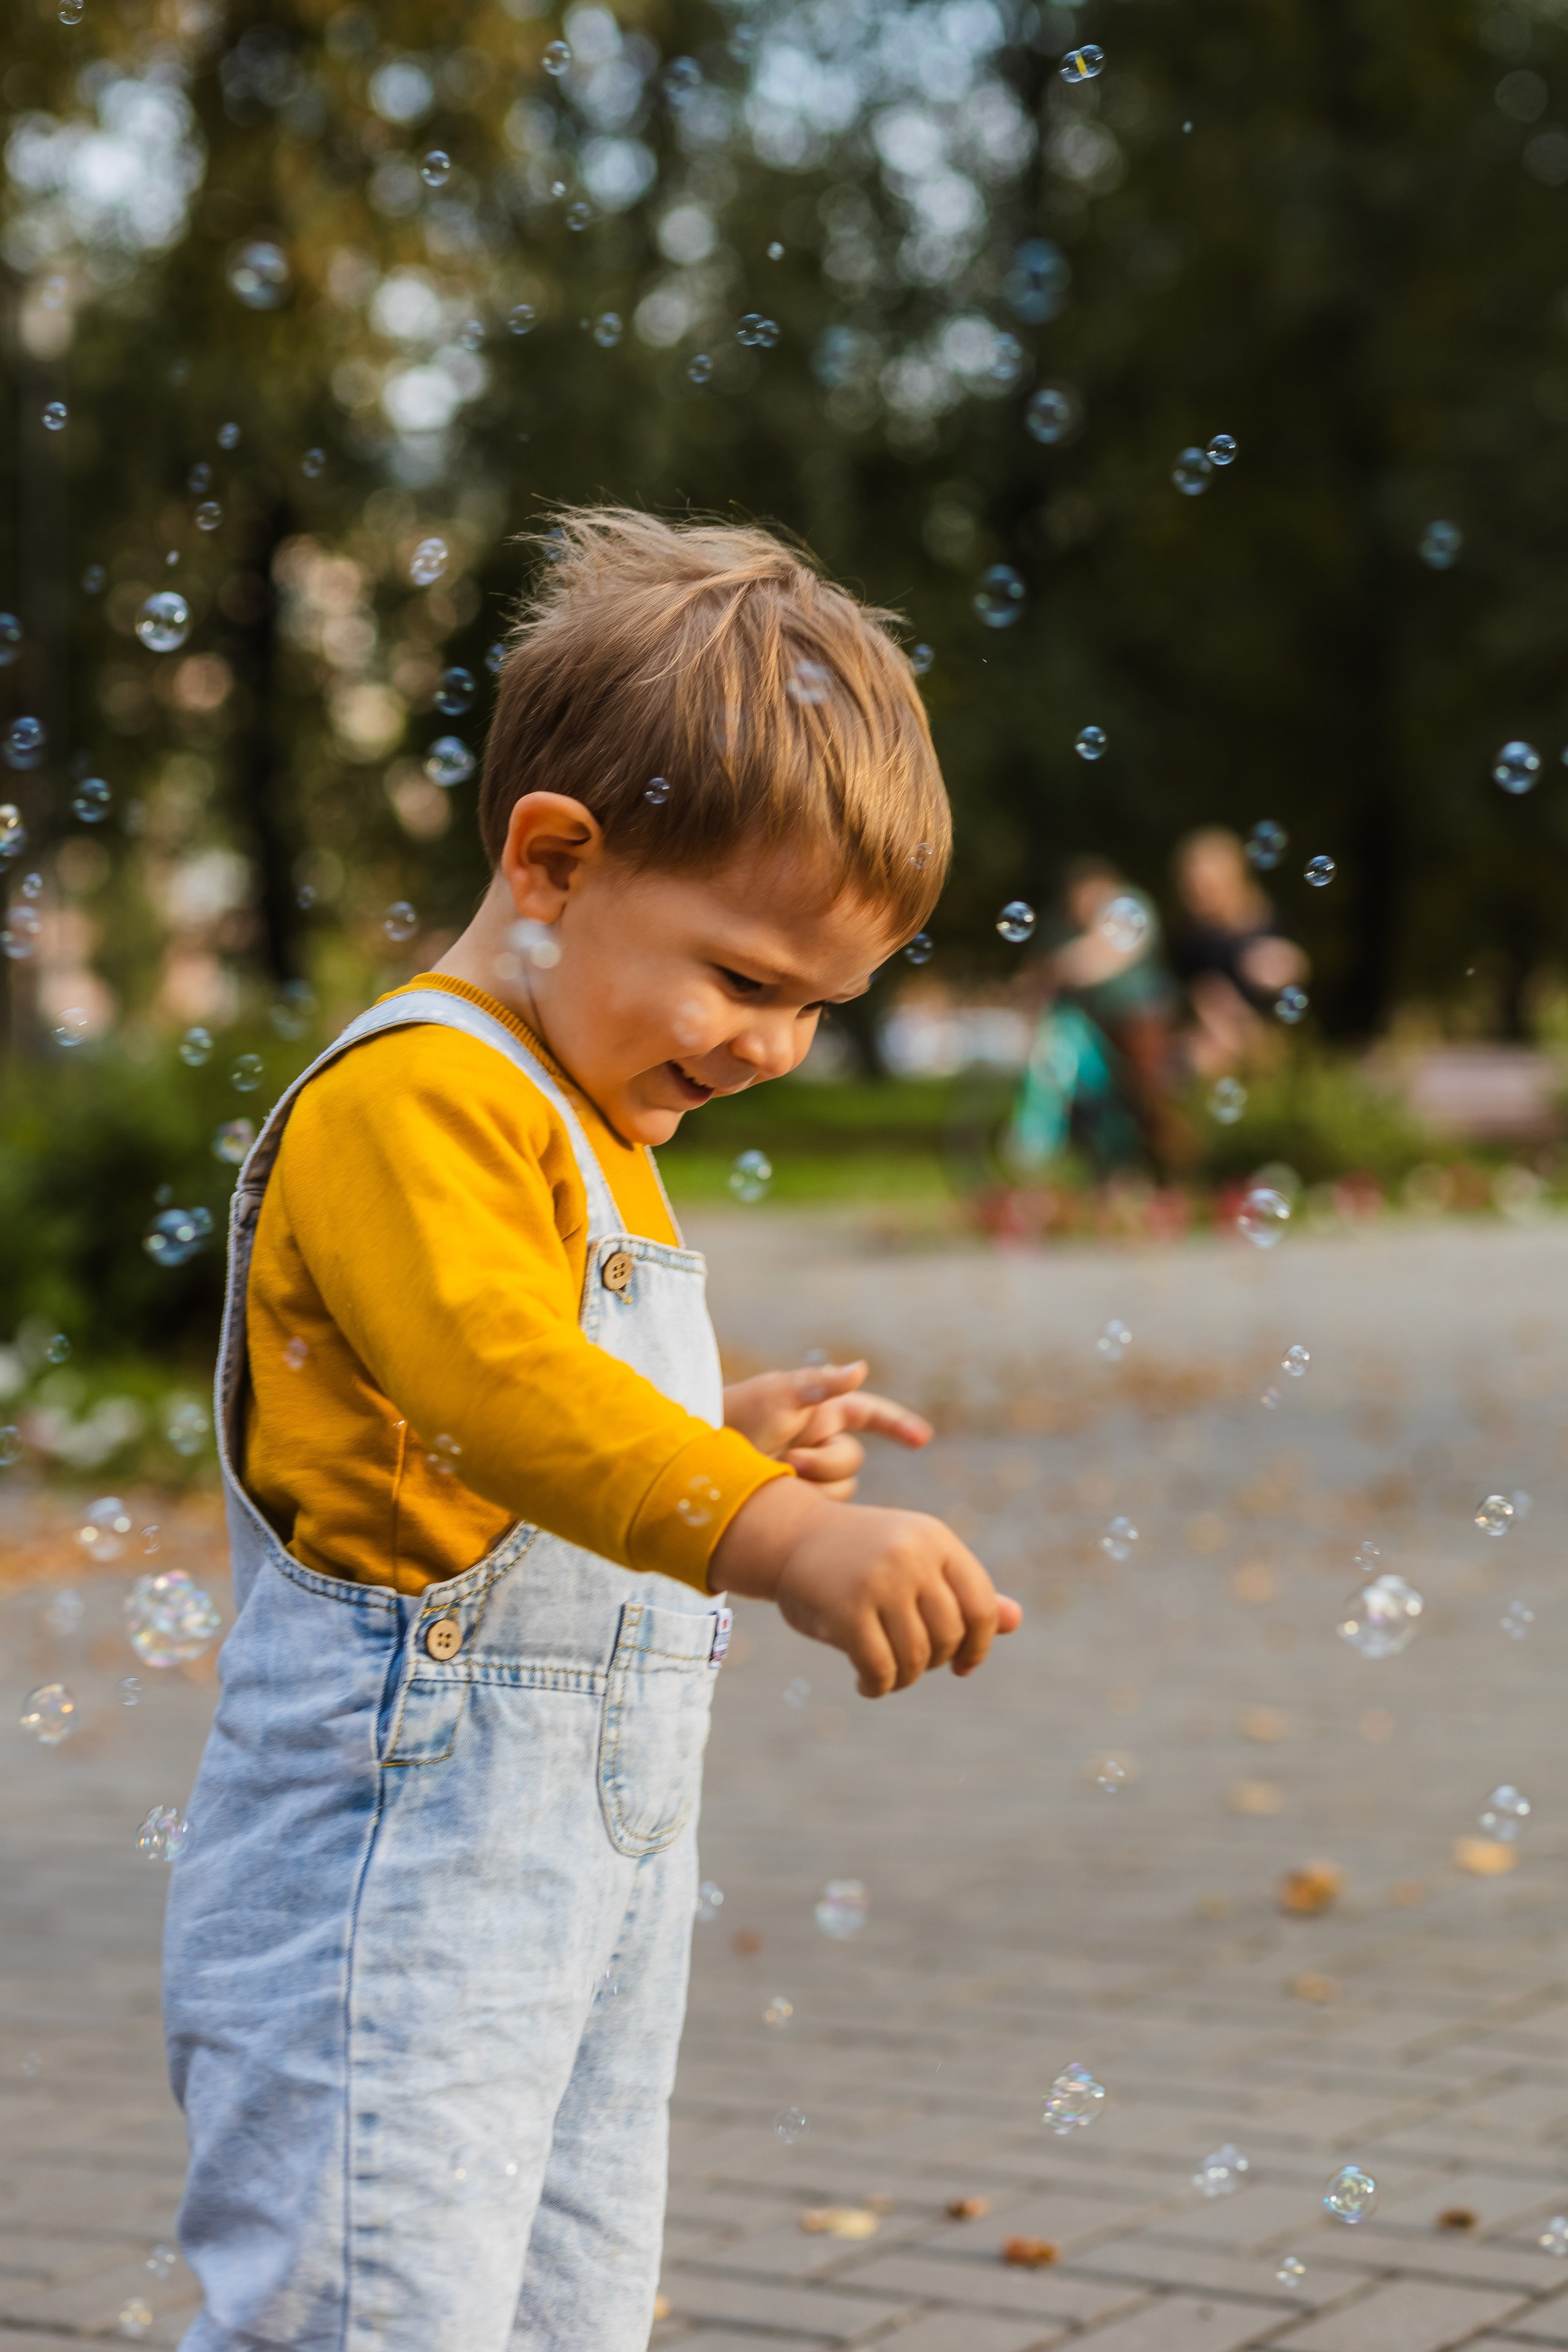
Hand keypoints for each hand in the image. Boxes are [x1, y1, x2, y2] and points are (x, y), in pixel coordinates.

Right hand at [710, 1477, 1021, 1697]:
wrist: (790, 1538)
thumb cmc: (860, 1555)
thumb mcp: (914, 1562)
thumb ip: (961, 1591)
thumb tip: (1015, 1621)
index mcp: (935, 1539)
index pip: (980, 1605)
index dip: (979, 1645)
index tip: (962, 1665)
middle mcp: (911, 1556)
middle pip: (949, 1635)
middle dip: (936, 1661)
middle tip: (912, 1663)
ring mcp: (879, 1581)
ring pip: (917, 1657)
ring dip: (906, 1678)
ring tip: (889, 1675)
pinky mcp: (847, 1610)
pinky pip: (881, 1668)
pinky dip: (879, 1686)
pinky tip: (868, 1684)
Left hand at [722, 1361, 930, 1500]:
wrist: (694, 1461)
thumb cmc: (733, 1415)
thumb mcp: (777, 1395)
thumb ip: (820, 1384)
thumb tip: (861, 1368)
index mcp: (820, 1412)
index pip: (869, 1415)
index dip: (897, 1426)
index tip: (921, 1440)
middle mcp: (818, 1442)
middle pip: (851, 1460)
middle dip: (825, 1463)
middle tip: (789, 1459)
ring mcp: (806, 1474)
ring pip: (839, 1490)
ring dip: (811, 1485)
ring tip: (776, 1474)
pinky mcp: (796, 1501)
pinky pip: (820, 1510)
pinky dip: (803, 1503)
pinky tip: (777, 1495)